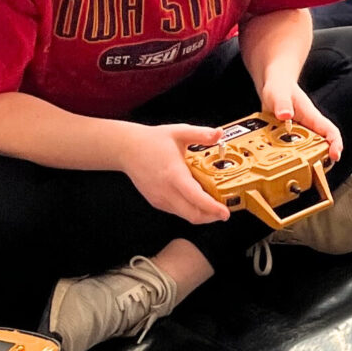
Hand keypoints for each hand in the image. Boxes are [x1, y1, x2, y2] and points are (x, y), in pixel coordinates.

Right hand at [114, 121, 228, 224]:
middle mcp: (166, 190)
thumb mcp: (179, 133)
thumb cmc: (152, 141)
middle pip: (192, 215)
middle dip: (211, 217)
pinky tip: (197, 201)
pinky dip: (189, 210)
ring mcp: (160, 198)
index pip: (196, 198)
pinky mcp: (156, 201)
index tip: (225, 212)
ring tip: (214, 207)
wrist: (126, 149)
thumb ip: (201, 134)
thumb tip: (219, 133)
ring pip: (184, 215)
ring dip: (201, 215)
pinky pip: (176, 211)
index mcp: (174, 174)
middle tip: (224, 213)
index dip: (212, 208)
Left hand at [262, 73, 343, 163]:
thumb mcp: (278, 94)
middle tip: (313, 171)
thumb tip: (285, 115)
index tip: (335, 155)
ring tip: (293, 169)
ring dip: (302, 161)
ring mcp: (300, 133)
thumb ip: (282, 103)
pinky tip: (277, 162)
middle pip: (321, 147)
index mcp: (312, 117)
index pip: (331, 131)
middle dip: (320, 160)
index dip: (336, 144)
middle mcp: (309, 127)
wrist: (272, 86)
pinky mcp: (289, 138)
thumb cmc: (279, 87)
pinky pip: (292, 150)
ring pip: (307, 151)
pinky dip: (287, 157)